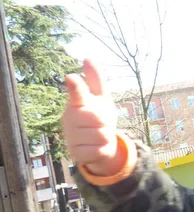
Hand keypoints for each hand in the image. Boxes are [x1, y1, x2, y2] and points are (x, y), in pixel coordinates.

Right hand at [62, 60, 122, 175]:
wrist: (100, 143)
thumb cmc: (99, 116)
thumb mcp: (101, 98)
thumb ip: (95, 80)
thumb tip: (87, 58)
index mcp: (76, 103)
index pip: (77, 93)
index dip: (76, 86)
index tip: (72, 77)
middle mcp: (69, 119)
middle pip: (97, 118)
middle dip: (105, 122)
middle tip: (101, 124)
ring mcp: (70, 136)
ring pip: (101, 135)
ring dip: (106, 137)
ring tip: (99, 136)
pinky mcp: (75, 153)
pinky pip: (100, 150)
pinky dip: (104, 150)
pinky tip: (96, 147)